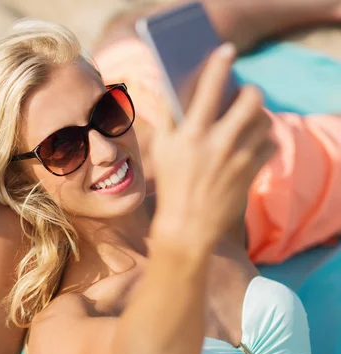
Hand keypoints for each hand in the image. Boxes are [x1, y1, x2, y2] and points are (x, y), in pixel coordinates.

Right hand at [150, 43, 275, 247]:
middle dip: (250, 91)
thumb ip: (168, 116)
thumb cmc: (170, 183)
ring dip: (258, 114)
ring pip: (264, 120)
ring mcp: (238, 158)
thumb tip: (175, 85)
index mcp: (190, 135)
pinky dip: (265, 139)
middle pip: (250, 100)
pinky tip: (252, 142)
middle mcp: (217, 143)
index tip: (226, 51)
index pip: (208, 89)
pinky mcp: (252, 172)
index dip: (218, 64)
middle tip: (243, 94)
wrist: (187, 225)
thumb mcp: (160, 148)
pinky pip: (271, 143)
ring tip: (247, 119)